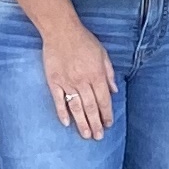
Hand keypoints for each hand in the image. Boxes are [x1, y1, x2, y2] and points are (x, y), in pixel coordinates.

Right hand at [38, 18, 117, 140]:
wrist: (61, 31)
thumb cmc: (84, 41)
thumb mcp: (103, 54)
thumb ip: (109, 74)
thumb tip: (114, 91)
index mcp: (96, 75)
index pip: (104, 100)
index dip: (107, 114)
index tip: (108, 124)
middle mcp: (83, 81)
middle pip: (91, 107)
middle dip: (96, 123)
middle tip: (98, 137)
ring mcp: (67, 83)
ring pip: (76, 107)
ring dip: (82, 123)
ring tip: (86, 135)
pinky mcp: (54, 82)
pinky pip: (59, 101)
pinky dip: (62, 113)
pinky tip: (67, 123)